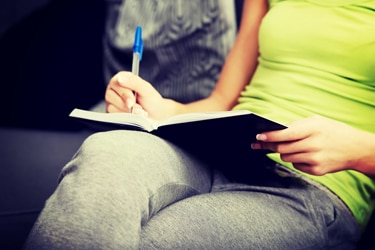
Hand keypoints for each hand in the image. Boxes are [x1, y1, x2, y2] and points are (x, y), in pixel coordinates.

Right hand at [105, 71, 175, 118]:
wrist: (156, 114)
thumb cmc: (152, 100)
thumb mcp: (146, 89)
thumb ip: (134, 82)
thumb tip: (120, 78)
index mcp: (122, 78)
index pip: (115, 83)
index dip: (124, 94)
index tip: (132, 101)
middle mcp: (115, 88)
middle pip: (111, 95)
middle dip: (127, 104)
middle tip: (139, 107)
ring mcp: (113, 100)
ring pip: (111, 106)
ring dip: (127, 111)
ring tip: (139, 111)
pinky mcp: (113, 111)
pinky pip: (113, 115)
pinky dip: (125, 117)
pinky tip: (133, 115)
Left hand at [251, 115, 373, 175]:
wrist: (356, 149)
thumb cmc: (333, 131)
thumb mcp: (317, 121)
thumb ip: (296, 125)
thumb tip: (275, 130)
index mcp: (313, 129)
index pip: (285, 134)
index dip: (269, 136)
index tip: (258, 136)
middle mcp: (313, 145)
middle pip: (282, 148)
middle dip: (270, 145)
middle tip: (260, 143)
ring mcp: (315, 159)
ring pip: (286, 158)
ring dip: (283, 152)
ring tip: (291, 147)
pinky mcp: (317, 171)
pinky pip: (296, 166)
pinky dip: (295, 160)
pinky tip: (304, 155)